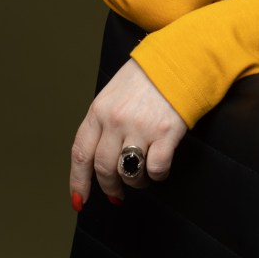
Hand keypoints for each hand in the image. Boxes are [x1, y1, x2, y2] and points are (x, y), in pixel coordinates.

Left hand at [70, 58, 187, 206]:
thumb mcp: (115, 92)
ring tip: (142, 177)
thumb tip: (97, 155)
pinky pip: (155, 169)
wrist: (179, 58)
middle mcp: (116, 120)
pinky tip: (160, 168)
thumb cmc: (148, 75)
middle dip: (110, 187)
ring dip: (135, 182)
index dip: (78, 181)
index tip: (80, 200)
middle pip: (104, 169)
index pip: (81, 153)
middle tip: (118, 193)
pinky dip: (157, 176)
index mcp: (99, 109)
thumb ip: (104, 120)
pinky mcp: (165, 133)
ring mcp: (140, 127)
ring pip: (129, 173)